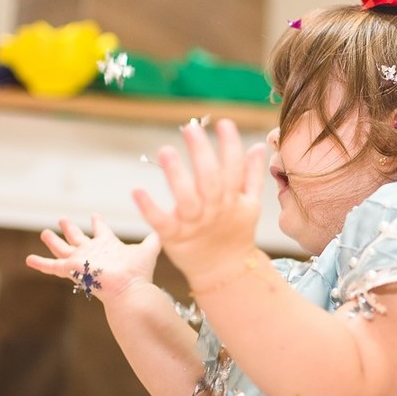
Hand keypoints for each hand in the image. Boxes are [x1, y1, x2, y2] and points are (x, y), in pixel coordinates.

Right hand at [27, 215, 160, 302]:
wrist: (128, 289)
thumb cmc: (138, 273)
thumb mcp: (147, 250)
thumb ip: (153, 241)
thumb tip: (163, 231)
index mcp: (108, 245)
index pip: (101, 231)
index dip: (97, 222)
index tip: (93, 215)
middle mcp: (92, 252)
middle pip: (78, 238)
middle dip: (71, 228)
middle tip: (62, 218)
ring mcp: (81, 261)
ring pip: (63, 248)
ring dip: (53, 241)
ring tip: (44, 232)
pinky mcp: (71, 269)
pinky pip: (52, 265)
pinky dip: (40, 263)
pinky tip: (28, 259)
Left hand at [133, 119, 266, 285]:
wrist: (225, 273)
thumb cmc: (235, 234)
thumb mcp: (250, 205)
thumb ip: (252, 174)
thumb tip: (259, 145)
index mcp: (232, 200)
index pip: (233, 168)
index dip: (229, 146)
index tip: (223, 123)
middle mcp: (215, 210)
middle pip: (209, 180)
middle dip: (201, 153)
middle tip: (190, 129)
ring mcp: (194, 225)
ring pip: (187, 199)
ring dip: (177, 176)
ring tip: (166, 151)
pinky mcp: (174, 238)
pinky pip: (161, 223)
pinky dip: (149, 208)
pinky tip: (137, 191)